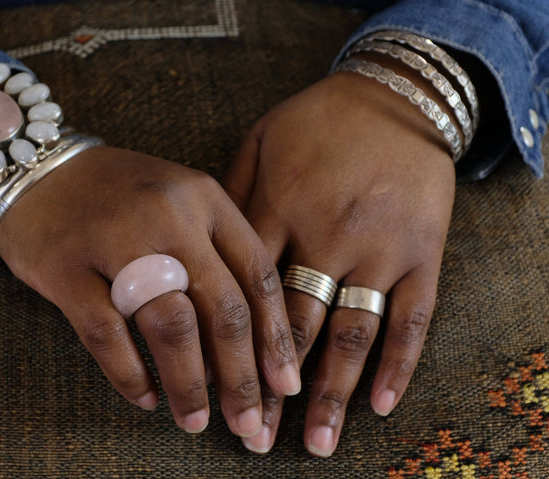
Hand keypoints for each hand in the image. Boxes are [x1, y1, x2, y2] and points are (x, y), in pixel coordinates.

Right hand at [0, 146, 301, 436]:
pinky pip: (107, 334)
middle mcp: (169, 216)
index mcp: (205, 199)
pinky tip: (145, 398)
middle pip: (222, 308)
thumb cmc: (120, 197)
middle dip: (241, 376)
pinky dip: (130, 374)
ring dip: (189, 384)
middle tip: (248, 422)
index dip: (276, 337)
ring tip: (195, 421)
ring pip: (171, 325)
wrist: (38, 171)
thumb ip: (216, 254)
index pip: (258, 275)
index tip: (285, 385)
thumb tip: (245, 344)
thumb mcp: (180, 203)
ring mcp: (116, 240)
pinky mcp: (67, 267)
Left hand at [223, 70, 455, 454]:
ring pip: (352, 332)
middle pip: (293, 326)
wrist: (394, 95)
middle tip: (254, 434)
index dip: (228, 347)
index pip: (246, 295)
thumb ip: (231, 199)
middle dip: (272, 385)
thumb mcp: (259, 142)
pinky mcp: (423, 251)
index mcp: (278, 209)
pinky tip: (382, 404)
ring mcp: (378, 247)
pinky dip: (399, 364)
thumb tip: (201, 253)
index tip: (213, 388)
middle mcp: (327, 235)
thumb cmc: (316, 120)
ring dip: (332, 392)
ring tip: (315, 441)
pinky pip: (412, 317)